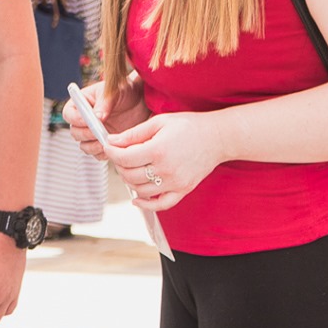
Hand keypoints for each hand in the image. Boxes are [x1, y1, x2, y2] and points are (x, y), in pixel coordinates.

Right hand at [62, 75, 149, 160]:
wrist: (143, 103)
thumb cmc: (127, 91)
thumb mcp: (116, 91)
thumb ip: (104, 103)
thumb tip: (96, 117)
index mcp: (82, 103)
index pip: (69, 113)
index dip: (76, 119)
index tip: (89, 121)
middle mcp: (84, 120)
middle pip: (75, 132)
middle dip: (86, 134)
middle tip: (99, 132)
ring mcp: (93, 133)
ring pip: (85, 146)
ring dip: (94, 146)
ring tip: (108, 141)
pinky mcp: (103, 144)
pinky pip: (98, 154)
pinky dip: (105, 153)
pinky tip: (114, 147)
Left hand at [105, 111, 225, 212]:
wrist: (219, 137)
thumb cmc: (189, 126)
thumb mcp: (159, 122)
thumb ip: (134, 134)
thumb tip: (111, 141)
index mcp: (158, 150)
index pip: (124, 158)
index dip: (111, 152)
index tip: (108, 146)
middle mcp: (166, 169)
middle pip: (129, 175)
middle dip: (119, 165)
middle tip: (120, 155)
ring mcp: (175, 183)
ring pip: (140, 190)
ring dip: (129, 181)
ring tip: (130, 168)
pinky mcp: (183, 190)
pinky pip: (161, 205)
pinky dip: (146, 204)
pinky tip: (137, 199)